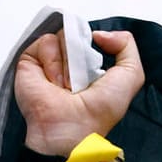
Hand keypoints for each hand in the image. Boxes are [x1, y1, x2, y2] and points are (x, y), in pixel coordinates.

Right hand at [16, 29, 144, 156]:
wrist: (67, 127)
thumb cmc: (100, 108)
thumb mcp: (131, 77)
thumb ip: (127, 48)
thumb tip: (99, 33)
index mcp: (91, 68)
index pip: (93, 39)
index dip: (99, 44)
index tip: (99, 63)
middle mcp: (70, 63)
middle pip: (78, 35)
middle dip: (82, 55)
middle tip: (80, 81)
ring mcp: (49, 61)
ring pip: (62, 36)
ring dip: (67, 62)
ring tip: (65, 85)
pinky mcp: (30, 60)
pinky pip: (44, 42)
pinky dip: (51, 61)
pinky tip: (52, 82)